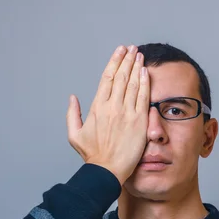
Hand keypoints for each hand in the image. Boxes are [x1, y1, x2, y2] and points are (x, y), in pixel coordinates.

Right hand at [66, 45, 149, 184]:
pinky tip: (146, 73)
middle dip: (126, 60)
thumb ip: (72, 114)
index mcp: (97, 107)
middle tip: (131, 49)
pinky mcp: (139, 121)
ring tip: (139, 55)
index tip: (119, 51)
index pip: (107, 78)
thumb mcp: (75, 134)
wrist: (107, 170)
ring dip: (136, 67)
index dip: (114, 62)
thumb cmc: (92, 155)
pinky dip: (145, 83)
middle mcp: (112, 107)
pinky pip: (143, 97)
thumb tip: (72, 98)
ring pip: (132, 84)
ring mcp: (126, 113)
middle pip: (121, 77)